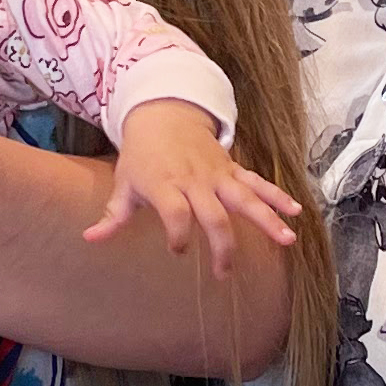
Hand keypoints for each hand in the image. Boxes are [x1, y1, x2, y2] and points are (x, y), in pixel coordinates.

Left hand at [81, 100, 303, 276]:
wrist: (164, 112)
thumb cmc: (142, 155)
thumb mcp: (124, 182)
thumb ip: (113, 215)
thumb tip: (90, 239)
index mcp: (166, 185)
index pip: (175, 213)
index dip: (179, 234)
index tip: (179, 250)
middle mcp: (195, 181)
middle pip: (215, 215)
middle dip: (222, 245)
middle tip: (224, 273)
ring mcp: (218, 175)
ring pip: (246, 198)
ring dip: (267, 219)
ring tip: (287, 240)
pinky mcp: (232, 169)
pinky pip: (258, 182)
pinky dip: (278, 196)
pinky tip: (296, 212)